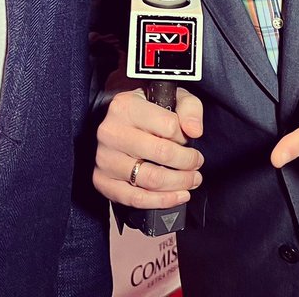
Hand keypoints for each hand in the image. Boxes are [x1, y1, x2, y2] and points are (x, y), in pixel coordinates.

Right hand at [93, 88, 203, 209]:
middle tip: (196, 163)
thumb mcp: (170, 97)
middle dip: (188, 163)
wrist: (119, 125)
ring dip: (179, 183)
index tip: (187, 139)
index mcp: (126, 106)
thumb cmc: (146, 112)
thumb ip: (189, 108)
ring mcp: (104, 158)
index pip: (169, 126)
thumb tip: (194, 131)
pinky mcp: (102, 181)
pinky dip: (162, 201)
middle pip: (162, 153)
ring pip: (151, 179)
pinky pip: (136, 199)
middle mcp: (111, 132)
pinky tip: (178, 196)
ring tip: (191, 180)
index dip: (185, 137)